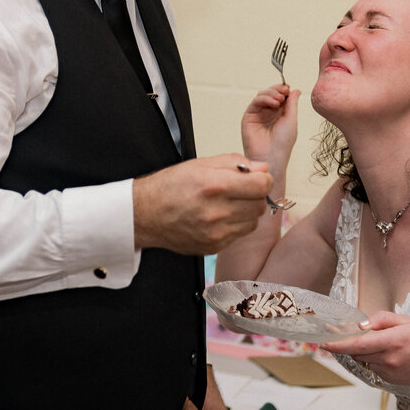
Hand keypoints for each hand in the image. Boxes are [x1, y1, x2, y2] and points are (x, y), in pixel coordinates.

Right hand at [133, 155, 271, 254]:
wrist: (146, 215)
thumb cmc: (171, 186)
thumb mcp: (201, 164)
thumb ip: (235, 163)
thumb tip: (262, 168)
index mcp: (214, 186)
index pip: (261, 186)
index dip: (262, 179)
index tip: (256, 178)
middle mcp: (216, 212)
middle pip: (259, 204)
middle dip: (254, 195)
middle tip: (239, 190)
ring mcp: (216, 233)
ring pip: (253, 221)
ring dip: (246, 211)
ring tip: (227, 204)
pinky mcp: (214, 247)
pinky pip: (239, 234)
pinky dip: (235, 225)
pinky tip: (218, 217)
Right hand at [240, 85, 297, 168]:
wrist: (271, 156)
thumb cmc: (282, 143)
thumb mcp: (291, 120)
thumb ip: (292, 104)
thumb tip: (295, 90)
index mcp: (279, 114)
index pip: (280, 96)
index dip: (283, 90)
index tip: (288, 88)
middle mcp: (268, 112)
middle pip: (270, 93)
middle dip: (277, 90)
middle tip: (284, 91)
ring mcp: (258, 114)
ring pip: (262, 95)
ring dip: (271, 93)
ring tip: (279, 100)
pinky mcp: (249, 116)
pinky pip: (255, 102)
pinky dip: (264, 99)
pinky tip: (274, 103)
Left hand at [322, 311, 409, 385]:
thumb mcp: (406, 320)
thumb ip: (380, 320)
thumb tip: (360, 325)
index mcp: (392, 341)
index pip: (357, 344)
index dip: (337, 344)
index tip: (323, 343)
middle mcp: (389, 359)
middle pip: (357, 352)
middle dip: (352, 343)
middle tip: (361, 333)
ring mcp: (390, 373)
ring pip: (365, 360)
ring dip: (365, 351)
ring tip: (386, 343)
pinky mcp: (392, 381)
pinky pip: (374, 368)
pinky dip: (375, 359)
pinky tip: (393, 355)